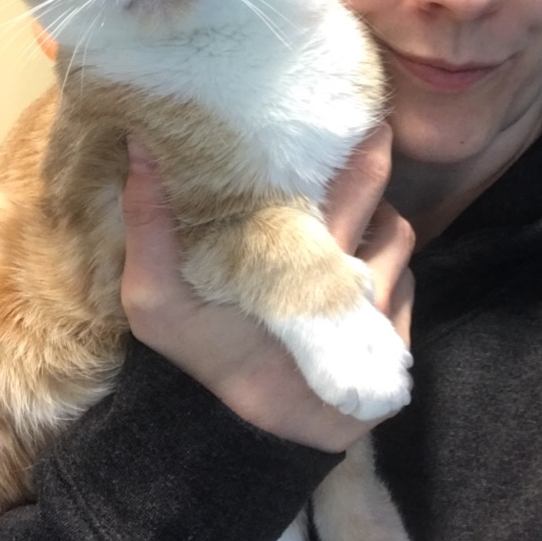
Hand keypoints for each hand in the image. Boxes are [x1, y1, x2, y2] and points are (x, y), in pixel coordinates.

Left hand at [120, 125, 414, 452]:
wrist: (238, 431)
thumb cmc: (202, 354)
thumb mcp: (156, 294)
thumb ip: (148, 223)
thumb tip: (137, 146)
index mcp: (279, 232)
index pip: (316, 170)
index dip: (326, 139)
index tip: (322, 109)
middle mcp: (329, 248)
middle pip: (368, 186)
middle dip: (369, 162)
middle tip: (366, 137)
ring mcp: (366, 284)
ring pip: (393, 233)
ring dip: (376, 237)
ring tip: (348, 250)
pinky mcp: (392, 322)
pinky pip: (404, 287)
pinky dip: (387, 288)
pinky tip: (362, 301)